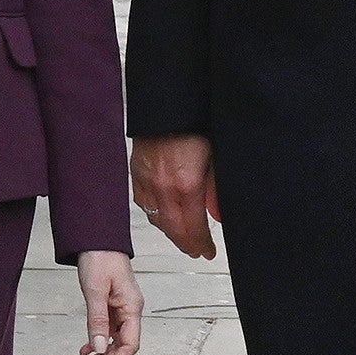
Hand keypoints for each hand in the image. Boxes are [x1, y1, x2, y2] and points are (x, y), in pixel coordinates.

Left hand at [75, 251, 143, 354]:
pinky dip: (98, 340)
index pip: (130, 344)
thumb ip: (98, 321)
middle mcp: (130, 310)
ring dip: (100, 354)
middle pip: (123, 345)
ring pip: (115, 339)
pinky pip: (108, 329)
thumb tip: (99, 348)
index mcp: (132, 307)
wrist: (98, 238)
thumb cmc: (100, 258)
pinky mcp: (113, 304)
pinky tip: (85, 349)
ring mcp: (122, 307)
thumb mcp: (95, 291)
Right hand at [131, 134, 220, 259]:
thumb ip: (217, 189)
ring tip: (183, 237)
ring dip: (170, 231)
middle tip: (197, 250)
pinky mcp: (137, 172)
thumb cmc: (194, 124)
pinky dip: (154, 213)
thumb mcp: (216, 158)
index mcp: (186, 185)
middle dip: (186, 244)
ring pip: (156, 218)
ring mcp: (147, 180)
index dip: (201, 244)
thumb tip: (218, 214)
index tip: (208, 252)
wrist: (168, 102)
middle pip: (173, 229)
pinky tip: (162, 214)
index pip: (193, 229)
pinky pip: (143, 202)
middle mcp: (163, 187)